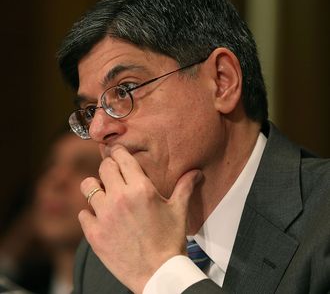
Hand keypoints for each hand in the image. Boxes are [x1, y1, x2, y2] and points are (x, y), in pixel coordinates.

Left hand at [78, 145, 201, 293]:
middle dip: (109, 167)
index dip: (118, 152)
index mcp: (140, 189)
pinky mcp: (94, 234)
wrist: (158, 274)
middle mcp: (120, 198)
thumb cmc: (169, 240)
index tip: (117, 153)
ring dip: (95, 188)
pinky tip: (102, 219)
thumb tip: (196, 172)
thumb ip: (185, 187)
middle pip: (104, 167)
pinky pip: (83, 213)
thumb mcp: (179, 211)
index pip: (122, 157)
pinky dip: (90, 214)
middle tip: (114, 174)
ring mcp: (104, 216)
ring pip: (88, 186)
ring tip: (104, 194)